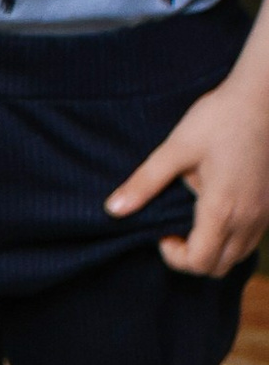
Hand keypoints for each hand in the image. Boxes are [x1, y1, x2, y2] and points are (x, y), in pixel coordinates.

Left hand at [107, 66, 268, 278]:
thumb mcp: (176, 148)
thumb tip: (112, 209)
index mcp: (222, 208)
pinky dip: (231, 241)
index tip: (162, 233)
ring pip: (237, 257)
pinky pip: (251, 240)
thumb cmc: (219, 117)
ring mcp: (264, 212)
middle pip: (218, 268)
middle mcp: (248, 217)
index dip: (174, 257)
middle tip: (174, 232)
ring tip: (194, 224)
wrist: (262, 95)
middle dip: (191, 259)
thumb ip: (145, 182)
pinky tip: (216, 216)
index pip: (199, 262)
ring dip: (213, 252)